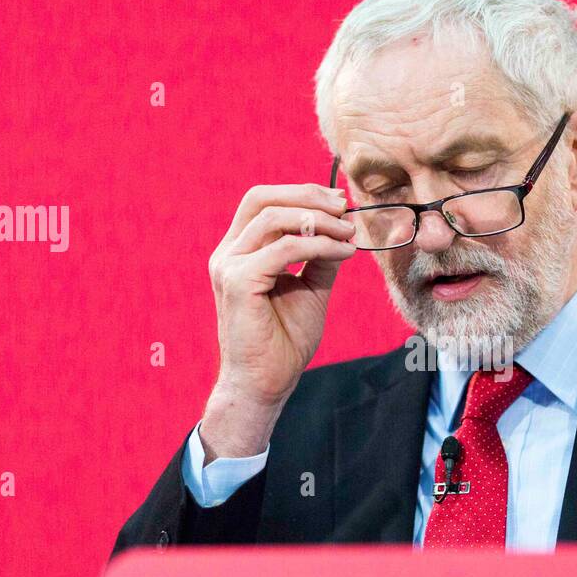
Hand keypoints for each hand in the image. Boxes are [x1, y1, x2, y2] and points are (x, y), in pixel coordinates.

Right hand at [200, 183, 356, 460]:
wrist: (266, 383)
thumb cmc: (284, 341)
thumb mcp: (310, 289)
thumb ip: (320, 257)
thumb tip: (343, 227)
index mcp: (239, 252)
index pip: (263, 202)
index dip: (301, 193)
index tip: (340, 202)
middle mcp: (228, 254)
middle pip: (261, 198)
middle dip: (307, 195)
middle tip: (344, 207)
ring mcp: (228, 266)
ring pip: (274, 218)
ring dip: (319, 220)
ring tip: (348, 233)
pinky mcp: (238, 283)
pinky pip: (284, 248)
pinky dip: (318, 244)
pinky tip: (342, 252)